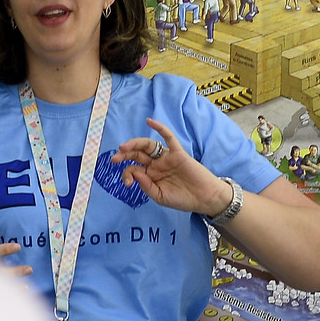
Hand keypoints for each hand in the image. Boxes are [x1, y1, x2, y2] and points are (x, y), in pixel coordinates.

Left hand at [112, 119, 229, 215]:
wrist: (204, 198)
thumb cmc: (183, 199)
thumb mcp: (160, 197)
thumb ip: (147, 186)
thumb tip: (135, 171)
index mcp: (150, 175)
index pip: (133, 169)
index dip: (127, 174)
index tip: (128, 184)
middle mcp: (156, 164)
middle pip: (137, 154)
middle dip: (124, 154)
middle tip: (114, 158)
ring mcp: (166, 157)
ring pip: (148, 145)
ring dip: (134, 144)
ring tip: (123, 147)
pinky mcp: (178, 153)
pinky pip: (168, 137)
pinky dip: (160, 128)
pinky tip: (150, 121)